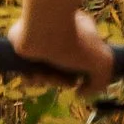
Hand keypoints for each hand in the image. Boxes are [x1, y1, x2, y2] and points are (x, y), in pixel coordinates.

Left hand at [0, 9, 114, 87]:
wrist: (44, 29)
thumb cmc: (75, 42)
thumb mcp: (102, 63)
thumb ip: (100, 81)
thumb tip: (80, 93)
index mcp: (78, 32)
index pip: (78, 61)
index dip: (77, 77)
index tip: (77, 83)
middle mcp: (58, 34)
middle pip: (59, 69)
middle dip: (59, 80)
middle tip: (59, 79)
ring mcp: (39, 39)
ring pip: (42, 71)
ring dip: (45, 79)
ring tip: (45, 75)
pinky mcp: (20, 44)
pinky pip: (25, 69)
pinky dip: (30, 76)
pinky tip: (34, 73)